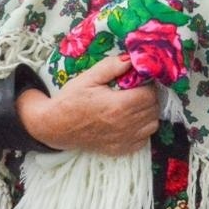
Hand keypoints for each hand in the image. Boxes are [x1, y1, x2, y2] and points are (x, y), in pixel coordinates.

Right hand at [19, 53, 159, 155]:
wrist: (55, 126)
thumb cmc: (71, 100)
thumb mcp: (89, 78)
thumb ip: (112, 66)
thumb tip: (131, 59)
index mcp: (119, 105)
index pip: (150, 94)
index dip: (148, 85)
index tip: (140, 80)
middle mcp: (125, 125)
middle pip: (154, 109)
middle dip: (150, 97)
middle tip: (137, 90)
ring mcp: (123, 140)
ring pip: (152, 125)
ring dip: (149, 113)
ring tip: (135, 105)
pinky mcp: (119, 150)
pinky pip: (143, 140)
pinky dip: (143, 130)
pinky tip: (131, 121)